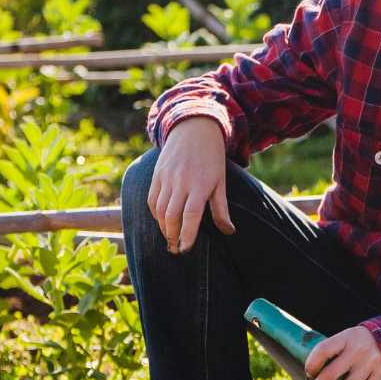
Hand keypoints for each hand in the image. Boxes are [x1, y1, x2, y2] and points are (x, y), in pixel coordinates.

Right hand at [147, 116, 235, 253]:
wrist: (193, 129)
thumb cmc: (211, 158)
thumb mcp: (221, 181)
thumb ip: (221, 208)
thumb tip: (229, 231)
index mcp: (200, 185)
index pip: (191, 216)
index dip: (187, 234)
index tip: (186, 249)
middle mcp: (181, 182)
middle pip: (172, 216)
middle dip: (172, 236)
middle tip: (176, 250)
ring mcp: (166, 178)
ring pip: (160, 210)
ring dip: (163, 228)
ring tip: (169, 239)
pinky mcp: (157, 175)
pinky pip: (152, 199)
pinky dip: (155, 214)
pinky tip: (162, 222)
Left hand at [304, 326, 380, 379]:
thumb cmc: (356, 344)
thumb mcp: (345, 339)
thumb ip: (330, 353)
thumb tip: (310, 378)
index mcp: (346, 338)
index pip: (324, 350)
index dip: (312, 364)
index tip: (308, 375)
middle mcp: (358, 350)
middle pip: (332, 373)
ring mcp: (371, 364)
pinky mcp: (380, 377)